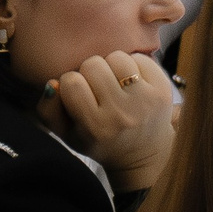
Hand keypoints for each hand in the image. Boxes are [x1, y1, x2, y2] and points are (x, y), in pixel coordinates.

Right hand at [39, 51, 174, 186]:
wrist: (144, 154)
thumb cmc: (98, 140)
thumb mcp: (65, 133)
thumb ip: (48, 109)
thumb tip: (53, 83)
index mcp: (96, 127)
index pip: (71, 82)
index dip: (71, 83)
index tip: (79, 94)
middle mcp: (122, 114)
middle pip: (93, 64)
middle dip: (90, 73)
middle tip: (98, 88)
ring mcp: (146, 102)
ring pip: (117, 57)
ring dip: (112, 66)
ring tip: (114, 83)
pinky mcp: (164, 91)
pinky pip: (141, 58)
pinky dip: (134, 65)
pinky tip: (132, 82)